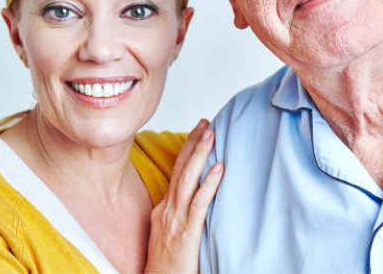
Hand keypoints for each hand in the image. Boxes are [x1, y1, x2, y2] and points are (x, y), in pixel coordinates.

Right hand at [146, 119, 223, 273]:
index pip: (175, 172)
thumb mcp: (170, 234)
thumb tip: (195, 200)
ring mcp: (175, 220)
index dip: (187, 150)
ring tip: (211, 134)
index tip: (199, 131)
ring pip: (186, 180)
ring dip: (200, 154)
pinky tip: (219, 169)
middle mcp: (167, 210)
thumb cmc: (167, 266)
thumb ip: (180, 216)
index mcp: (163, 210)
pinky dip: (208, 184)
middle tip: (206, 122)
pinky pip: (198, 204)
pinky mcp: (186, 233)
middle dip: (193, 144)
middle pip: (180, 169)